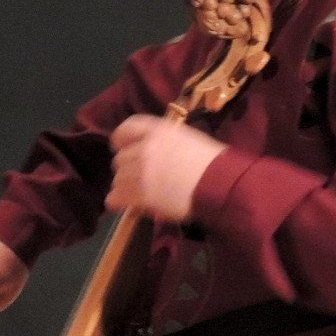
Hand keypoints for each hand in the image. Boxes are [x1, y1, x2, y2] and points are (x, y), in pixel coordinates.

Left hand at [106, 114, 226, 221]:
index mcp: (157, 130)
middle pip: (120, 158)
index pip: (126, 129)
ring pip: (118, 179)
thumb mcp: (186, 139)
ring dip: (127, 187)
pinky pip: (115, 198)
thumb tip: (147, 150)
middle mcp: (144, 147)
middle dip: (129, 169)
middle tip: (143, 178)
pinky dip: (121, 202)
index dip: (122, 140)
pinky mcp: (140, 194)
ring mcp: (140, 171)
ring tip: (142, 194)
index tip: (124, 148)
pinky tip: (134, 206)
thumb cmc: (211, 163)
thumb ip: (162, 141)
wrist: (220, 185)